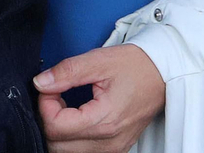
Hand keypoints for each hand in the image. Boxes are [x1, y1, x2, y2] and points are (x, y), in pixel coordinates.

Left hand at [36, 45, 164, 152]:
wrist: (164, 73)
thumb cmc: (136, 65)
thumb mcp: (99, 60)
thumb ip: (67, 72)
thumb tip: (40, 83)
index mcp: (104, 120)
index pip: (55, 127)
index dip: (45, 104)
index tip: (51, 88)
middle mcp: (109, 142)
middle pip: (57, 145)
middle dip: (49, 119)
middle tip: (57, 96)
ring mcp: (114, 149)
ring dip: (59, 132)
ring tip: (67, 107)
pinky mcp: (116, 150)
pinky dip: (72, 140)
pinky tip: (77, 119)